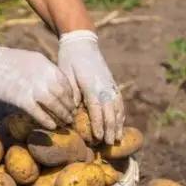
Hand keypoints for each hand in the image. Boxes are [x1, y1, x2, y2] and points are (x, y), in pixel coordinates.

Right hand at [0, 41, 76, 128]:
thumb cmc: (7, 60)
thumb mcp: (32, 59)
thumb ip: (44, 70)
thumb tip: (53, 82)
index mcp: (47, 65)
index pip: (65, 83)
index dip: (71, 95)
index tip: (72, 102)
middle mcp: (44, 77)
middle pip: (63, 95)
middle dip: (70, 107)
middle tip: (73, 115)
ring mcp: (34, 89)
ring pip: (55, 105)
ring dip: (62, 115)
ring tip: (67, 122)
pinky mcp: (22, 99)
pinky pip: (39, 113)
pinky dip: (47, 121)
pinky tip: (52, 127)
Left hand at [57, 30, 123, 144]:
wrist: (82, 42)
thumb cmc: (69, 59)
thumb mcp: (64, 73)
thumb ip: (70, 92)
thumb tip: (73, 111)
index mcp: (91, 83)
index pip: (96, 107)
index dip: (98, 123)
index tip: (98, 137)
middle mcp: (104, 85)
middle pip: (110, 110)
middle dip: (111, 128)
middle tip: (109, 143)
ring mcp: (109, 84)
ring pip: (117, 107)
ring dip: (118, 123)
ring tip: (117, 138)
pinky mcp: (111, 83)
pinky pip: (119, 101)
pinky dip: (120, 113)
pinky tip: (120, 123)